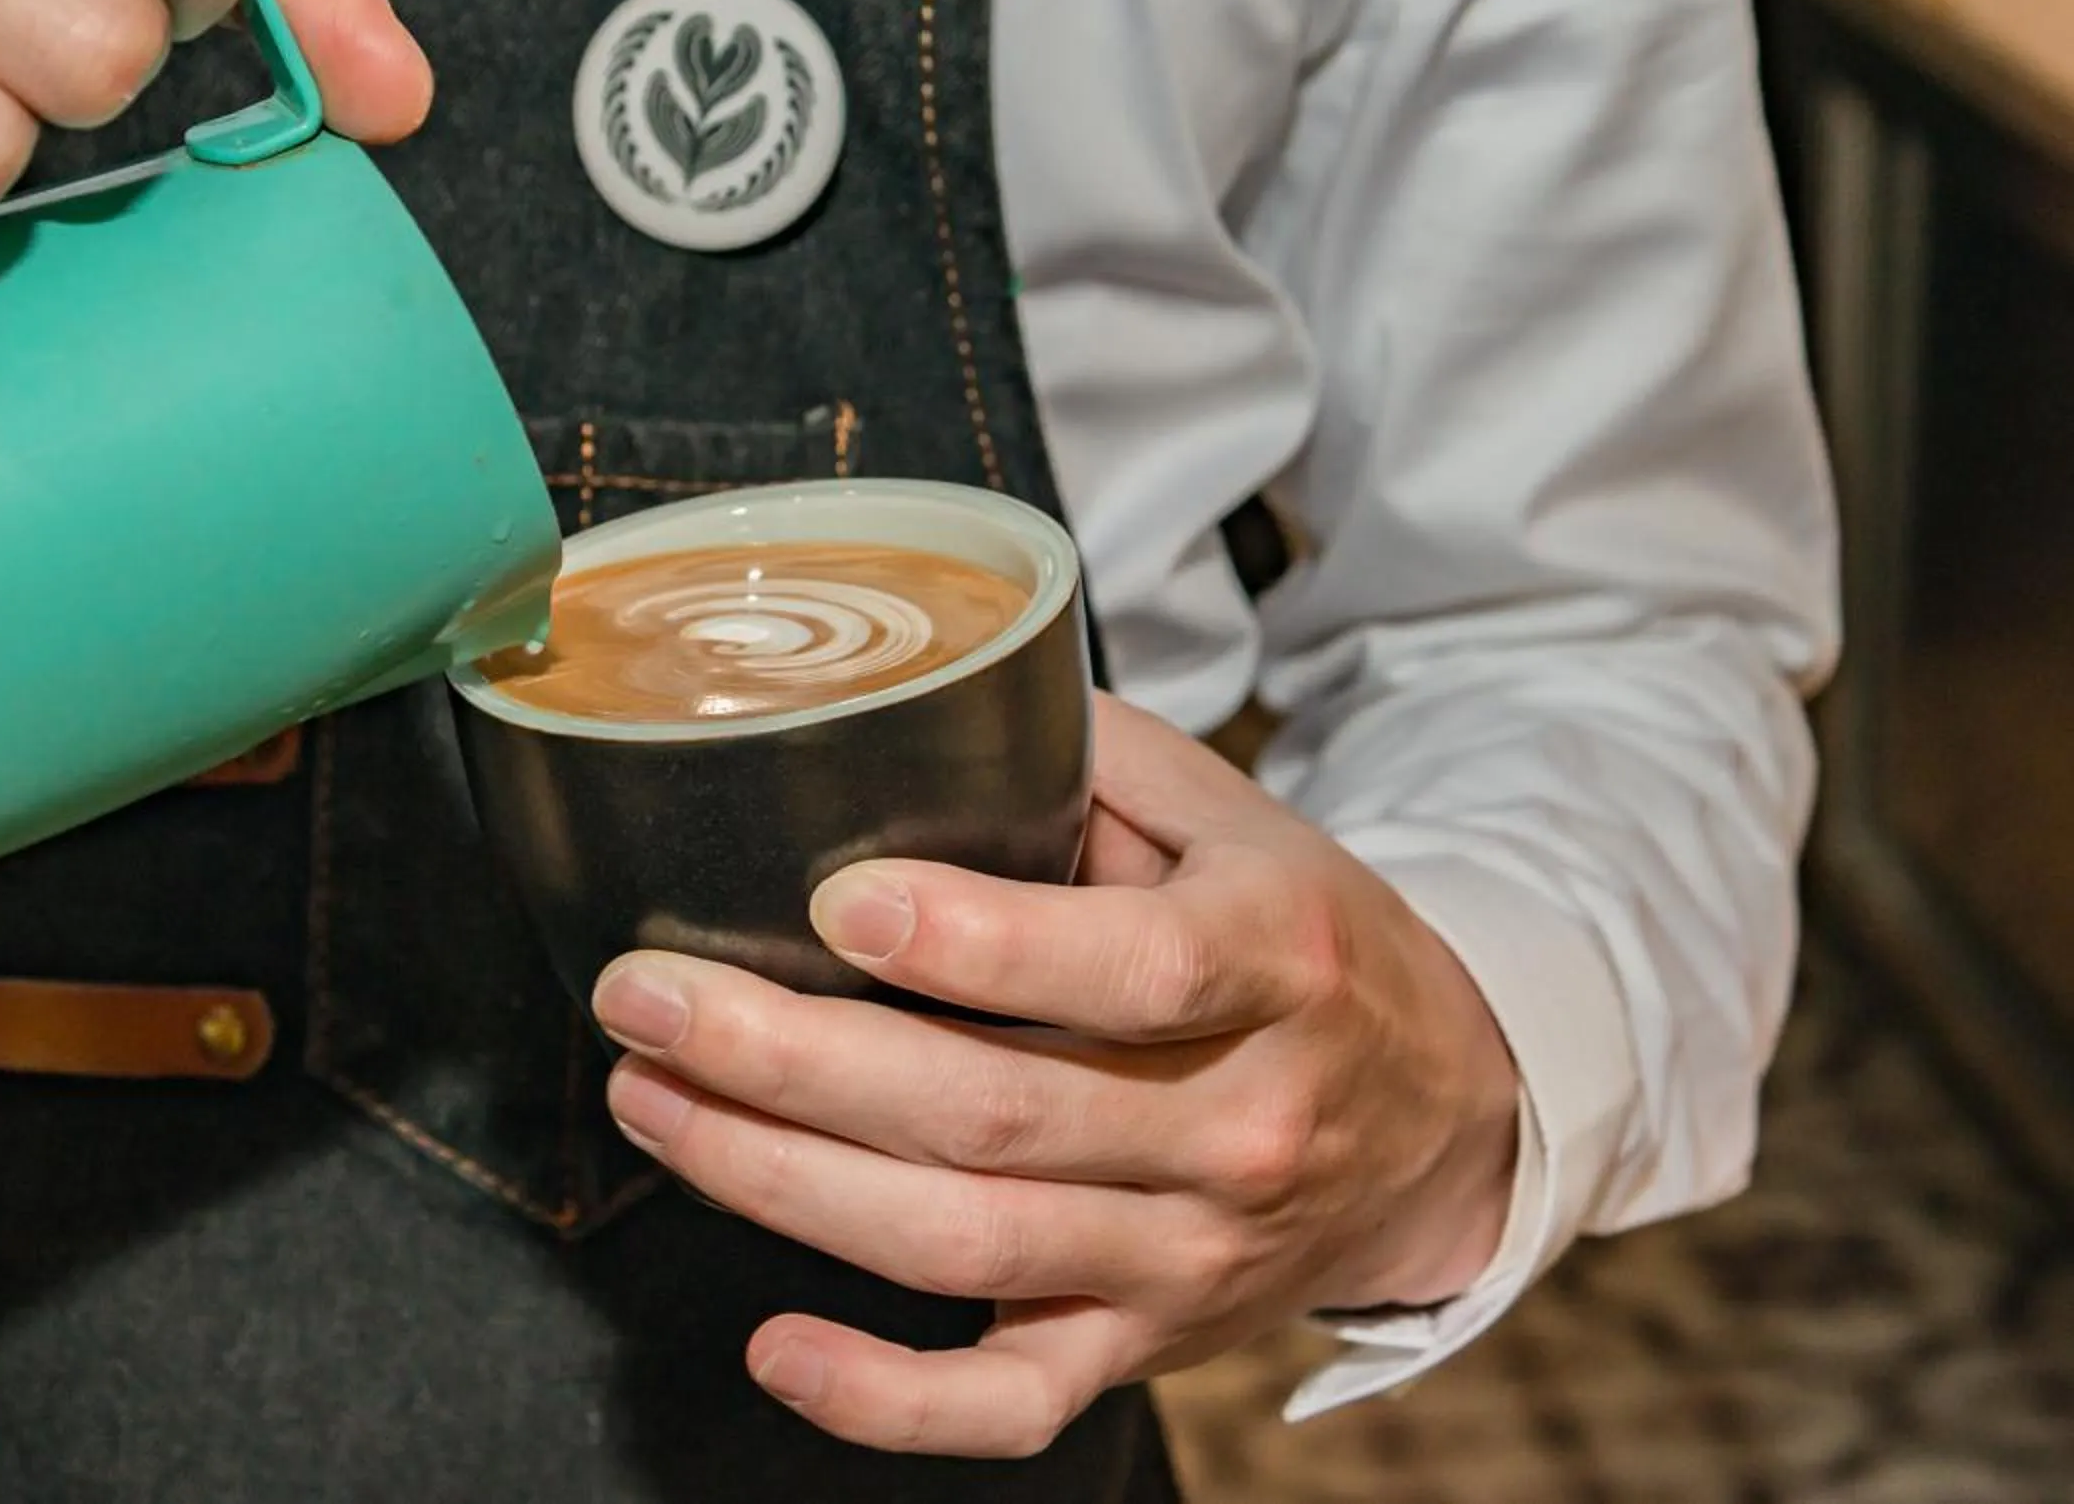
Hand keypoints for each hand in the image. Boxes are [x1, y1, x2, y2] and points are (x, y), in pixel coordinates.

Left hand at [590, 693, 1521, 1459]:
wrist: (1446, 1122)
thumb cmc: (1301, 939)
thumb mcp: (1240, 818)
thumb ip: (1088, 757)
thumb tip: (900, 688)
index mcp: (1273, 964)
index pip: (1128, 970)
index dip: (977, 945)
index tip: (835, 901)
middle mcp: (1237, 1124)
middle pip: (992, 1115)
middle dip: (789, 1061)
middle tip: (643, 996)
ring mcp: (1189, 1254)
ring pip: (962, 1242)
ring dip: (780, 1183)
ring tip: (650, 1100)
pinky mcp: (1148, 1342)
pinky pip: (1013, 1400)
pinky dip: (889, 1401)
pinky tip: (774, 1347)